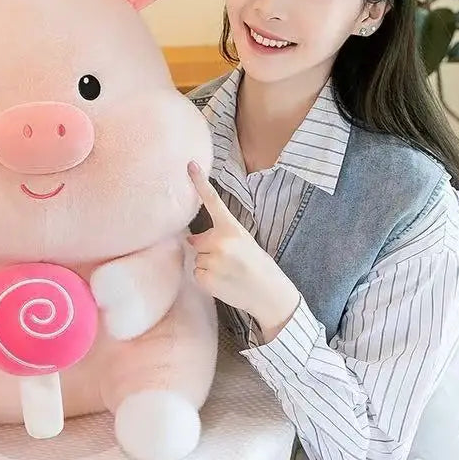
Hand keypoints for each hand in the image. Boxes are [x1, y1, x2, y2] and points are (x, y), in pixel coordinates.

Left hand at [187, 161, 299, 341]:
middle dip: (208, 248)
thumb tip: (189, 239)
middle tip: (230, 261)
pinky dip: (207, 278)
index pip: (213, 201)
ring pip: (197, 258)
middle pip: (198, 240)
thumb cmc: (257, 266)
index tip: (190, 164)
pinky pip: (197, 274)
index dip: (200, 182)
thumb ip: (219, 236)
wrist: (269, 294)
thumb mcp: (244, 243)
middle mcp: (220, 242)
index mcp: (232, 229)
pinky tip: (223, 282)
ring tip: (229, 272)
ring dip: (208, 265)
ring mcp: (212, 261)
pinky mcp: (205, 278)